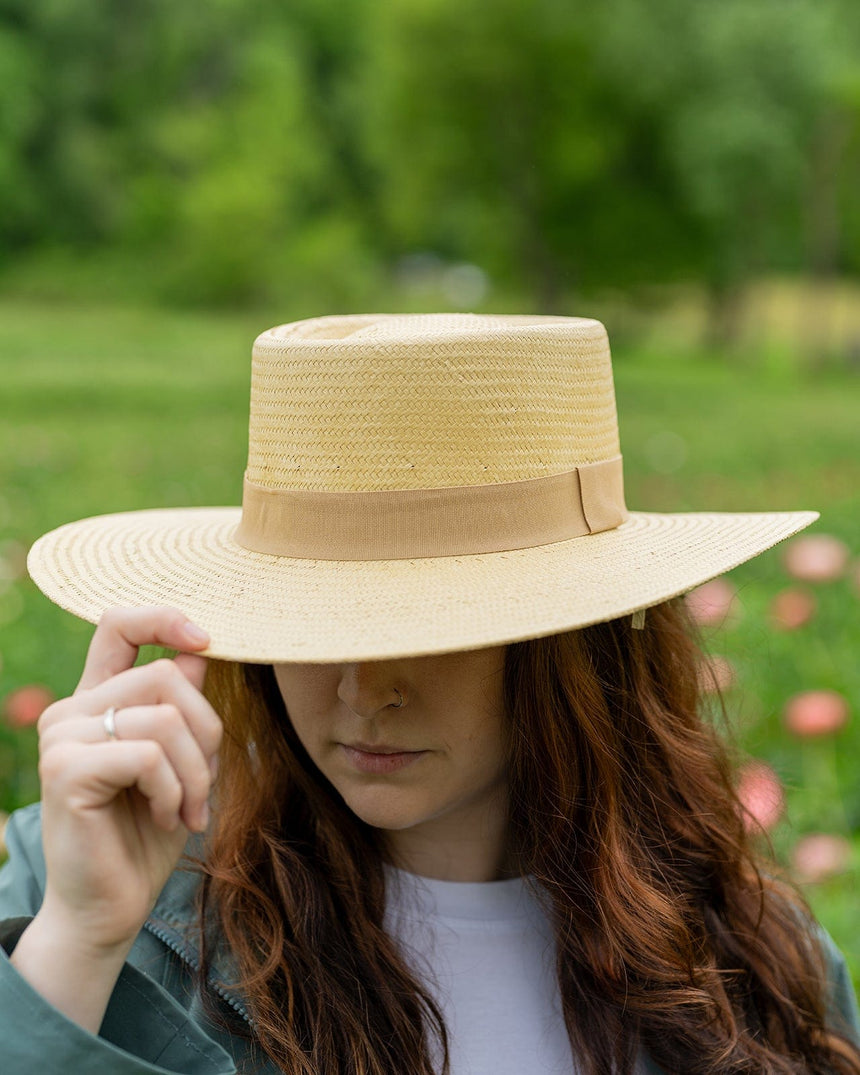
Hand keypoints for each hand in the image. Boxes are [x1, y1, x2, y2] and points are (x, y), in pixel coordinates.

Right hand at [33, 606, 220, 951]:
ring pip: (165, 718)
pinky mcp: (66, 771)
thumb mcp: (179, 762)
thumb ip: (181, 708)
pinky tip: (164, 819)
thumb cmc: (146, 835)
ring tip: (188, 811)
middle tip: (203, 786)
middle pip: (166, 675)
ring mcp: (63, 738)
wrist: (108, 909)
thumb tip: (199, 654)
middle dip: (206, 731)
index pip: (119, 625)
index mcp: (96, 701)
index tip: (206, 641)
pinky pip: (149, 756)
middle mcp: (71, 711)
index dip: (165, 618)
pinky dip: (174, 791)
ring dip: (196, 771)